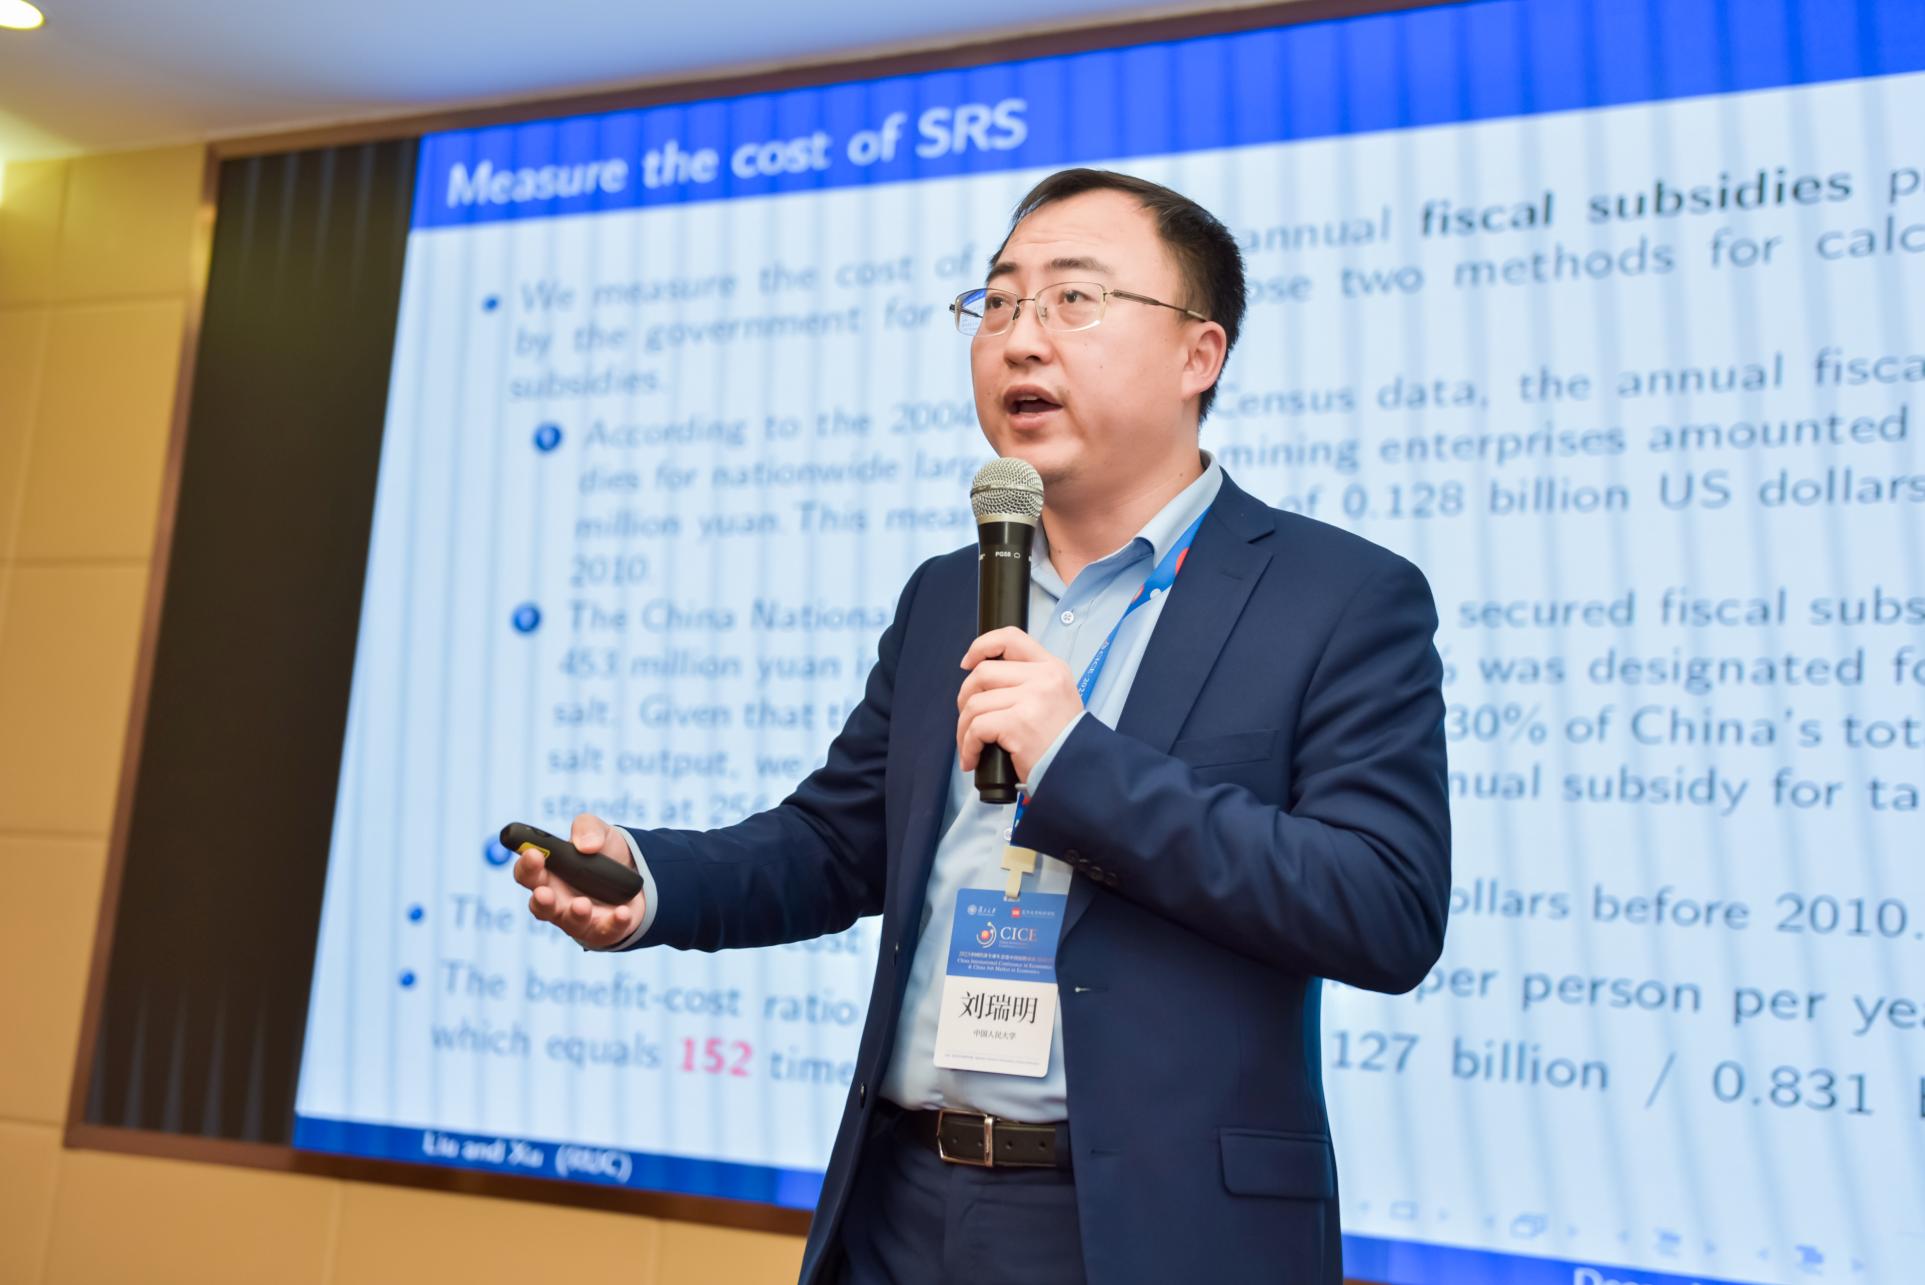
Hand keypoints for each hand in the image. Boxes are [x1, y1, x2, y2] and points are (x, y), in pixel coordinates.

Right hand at [513, 812, 644, 948]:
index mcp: (548, 875)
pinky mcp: (603, 931)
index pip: (527, 874)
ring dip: (575, 915)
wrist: (636, 872)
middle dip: (541, 900)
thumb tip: (585, 845)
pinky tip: (622, 912)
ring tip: (582, 904)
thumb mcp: (598, 831)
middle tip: (544, 892)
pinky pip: (606, 931)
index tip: (533, 854)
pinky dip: (614, 923)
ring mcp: (578, 919)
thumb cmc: (604, 852)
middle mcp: (558, 900)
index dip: (526, 866)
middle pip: (541, 906)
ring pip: (570, 923)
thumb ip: (586, 828)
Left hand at [956, 627, 1081, 781]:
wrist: (1079, 770)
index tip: (968, 662)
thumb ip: (1027, 682)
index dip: (982, 645)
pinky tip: (973, 758)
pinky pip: (977, 728)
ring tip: (970, 745)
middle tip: (968, 718)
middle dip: (965, 697)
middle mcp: (1043, 678)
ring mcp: (1031, 699)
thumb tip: (982, 678)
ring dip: (964, 728)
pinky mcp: (1018, 723)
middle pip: (983, 672)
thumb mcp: (1055, 697)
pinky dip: (968, 746)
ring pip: (975, 703)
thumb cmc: (1063, 741)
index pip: (1010, 638)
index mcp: (1051, 667)